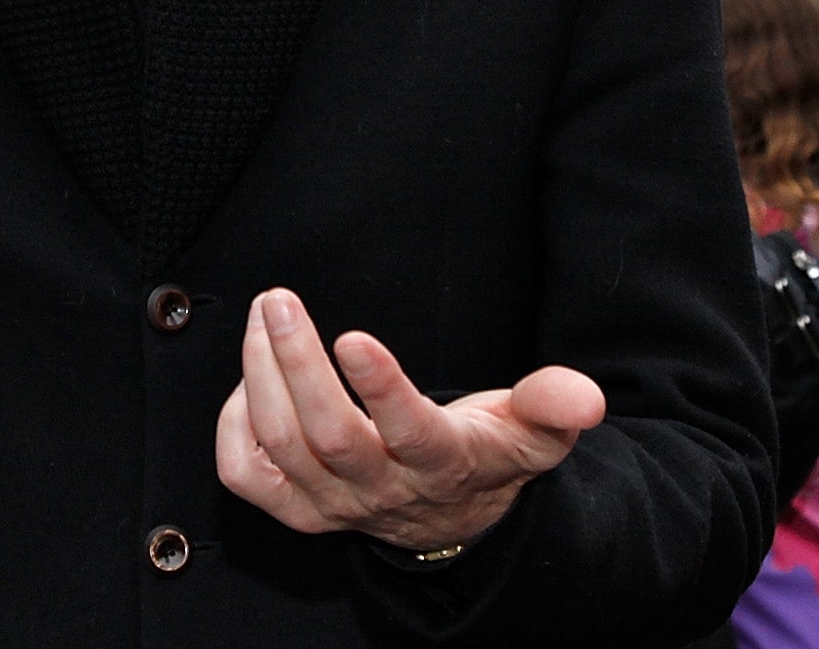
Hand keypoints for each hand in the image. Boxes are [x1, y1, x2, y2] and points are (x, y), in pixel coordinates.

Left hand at [214, 288, 603, 553]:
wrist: (450, 518)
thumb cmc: (483, 454)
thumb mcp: (530, 432)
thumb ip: (553, 406)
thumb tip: (585, 396)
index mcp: (441, 466)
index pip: (409, 434)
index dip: (380, 389)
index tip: (355, 338)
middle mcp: (381, 490)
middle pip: (327, 437)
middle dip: (296, 364)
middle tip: (279, 300)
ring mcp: (332, 503)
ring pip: (281, 448)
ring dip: (261, 376)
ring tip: (264, 314)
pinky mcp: (295, 506)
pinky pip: (245, 474)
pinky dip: (234, 424)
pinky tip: (249, 377)